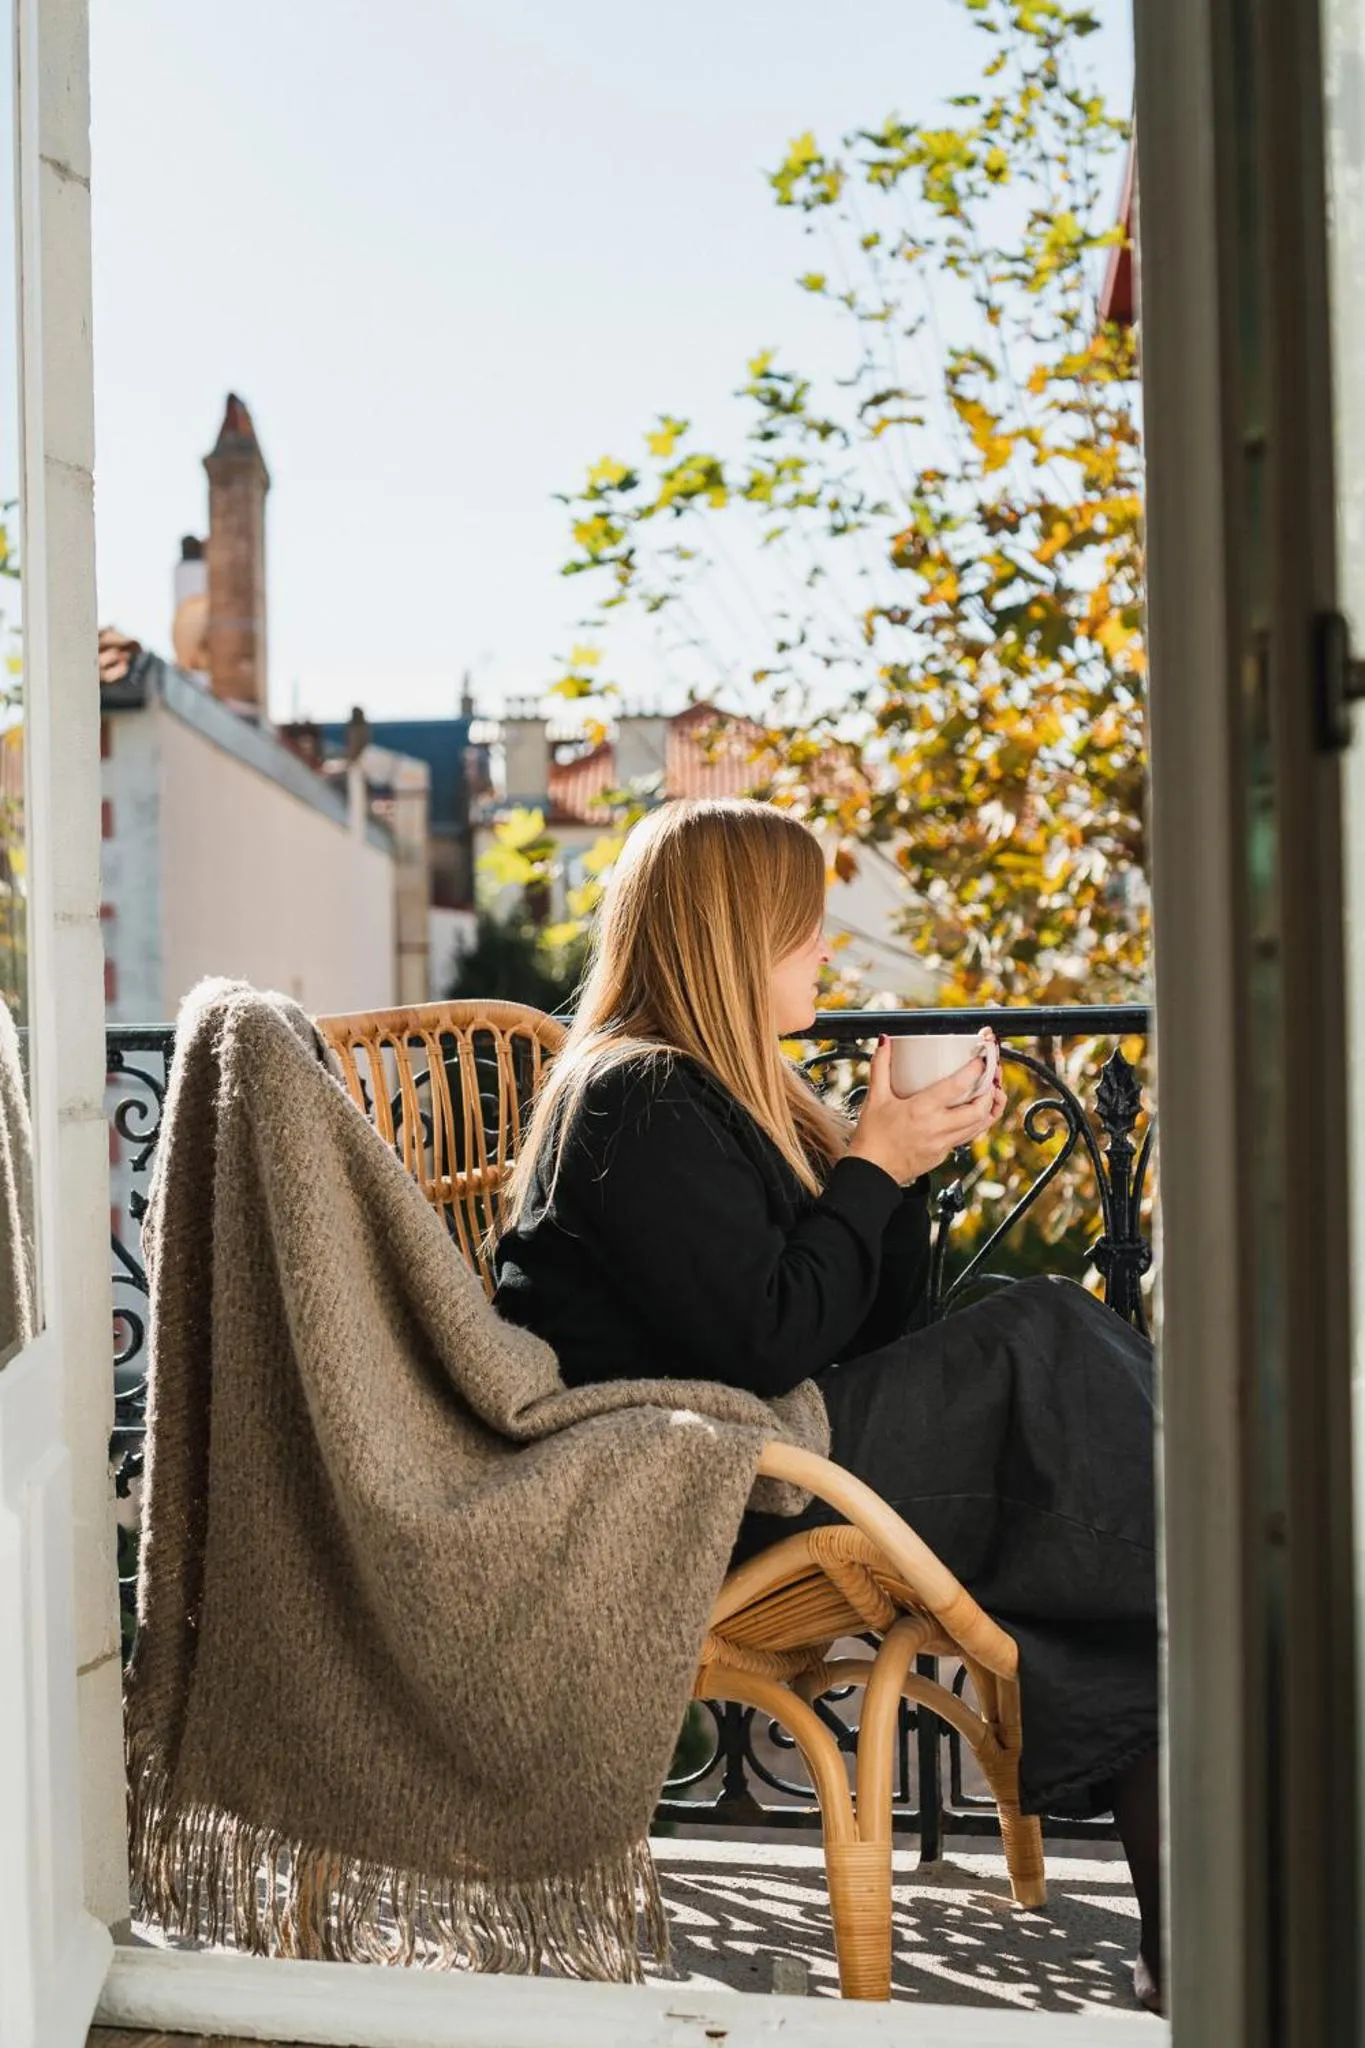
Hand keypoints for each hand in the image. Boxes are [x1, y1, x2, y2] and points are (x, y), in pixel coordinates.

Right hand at [847, 1036, 1005, 1185]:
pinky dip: (975, 1123)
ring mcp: (942, 1144)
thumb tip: (885, 1041)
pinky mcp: (943, 1155)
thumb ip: (880, 1065)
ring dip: (989, 1108)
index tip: (981, 1059)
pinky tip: (973, 1114)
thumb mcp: (875, 1097)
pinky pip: (967, 1137)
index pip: (957, 1086)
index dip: (975, 1070)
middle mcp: (937, 1127)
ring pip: (979, 1126)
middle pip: (978, 1109)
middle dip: (990, 1091)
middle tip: (991, 1076)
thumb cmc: (872, 1137)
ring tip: (990, 1093)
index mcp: (921, 1110)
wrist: (871, 1172)